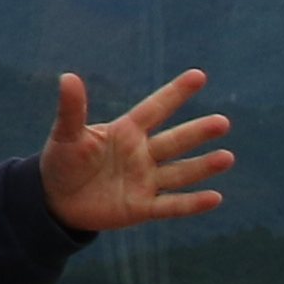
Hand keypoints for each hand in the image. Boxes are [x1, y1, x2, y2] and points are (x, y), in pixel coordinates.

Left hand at [39, 68, 229, 231]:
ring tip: (227, 157)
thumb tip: (68, 76)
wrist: (55, 200)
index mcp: (126, 132)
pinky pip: (171, 205)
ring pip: (179, 173)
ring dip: (202, 166)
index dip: (175, 93)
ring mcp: (144, 181)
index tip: (199, 76)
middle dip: (197, 133)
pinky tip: (215, 197)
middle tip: (222, 122)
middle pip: (174, 141)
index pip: (155, 109)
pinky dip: (192, 203)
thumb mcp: (66, 135)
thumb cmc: (62, 161)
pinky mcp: (142, 208)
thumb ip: (72, 109)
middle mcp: (141, 154)